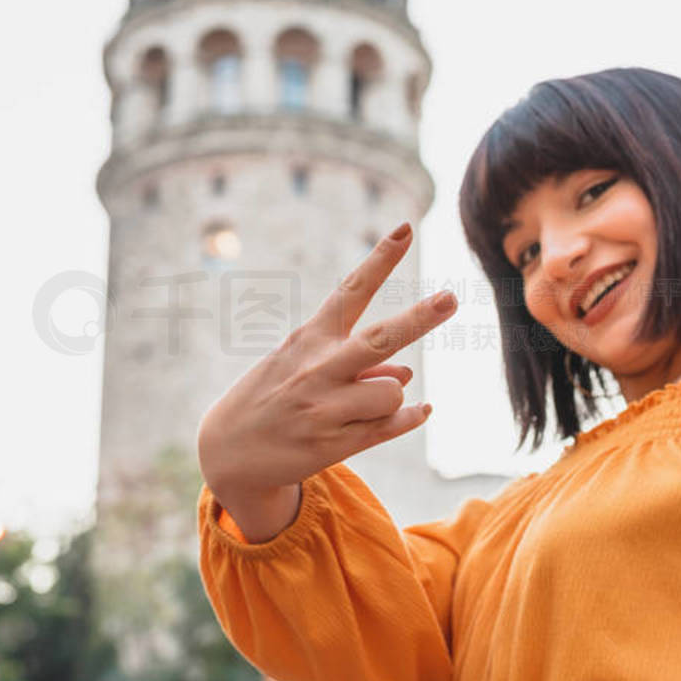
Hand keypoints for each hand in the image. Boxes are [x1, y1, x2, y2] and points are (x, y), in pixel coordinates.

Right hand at [197, 224, 456, 540]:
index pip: (351, 291)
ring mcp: (327, 409)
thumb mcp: (303, 365)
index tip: (405, 229)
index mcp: (309, 338)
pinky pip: (392, 426)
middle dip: (420, 318)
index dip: (381, 259)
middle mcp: (318, 369)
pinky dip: (411, 417)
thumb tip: (407, 373)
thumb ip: (358, 361)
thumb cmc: (274, 395)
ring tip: (359, 404)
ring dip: (389, 394)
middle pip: (381, 339)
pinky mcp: (335, 444)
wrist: (229, 452)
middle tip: (451, 298)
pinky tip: (421, 411)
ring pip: (393, 390)